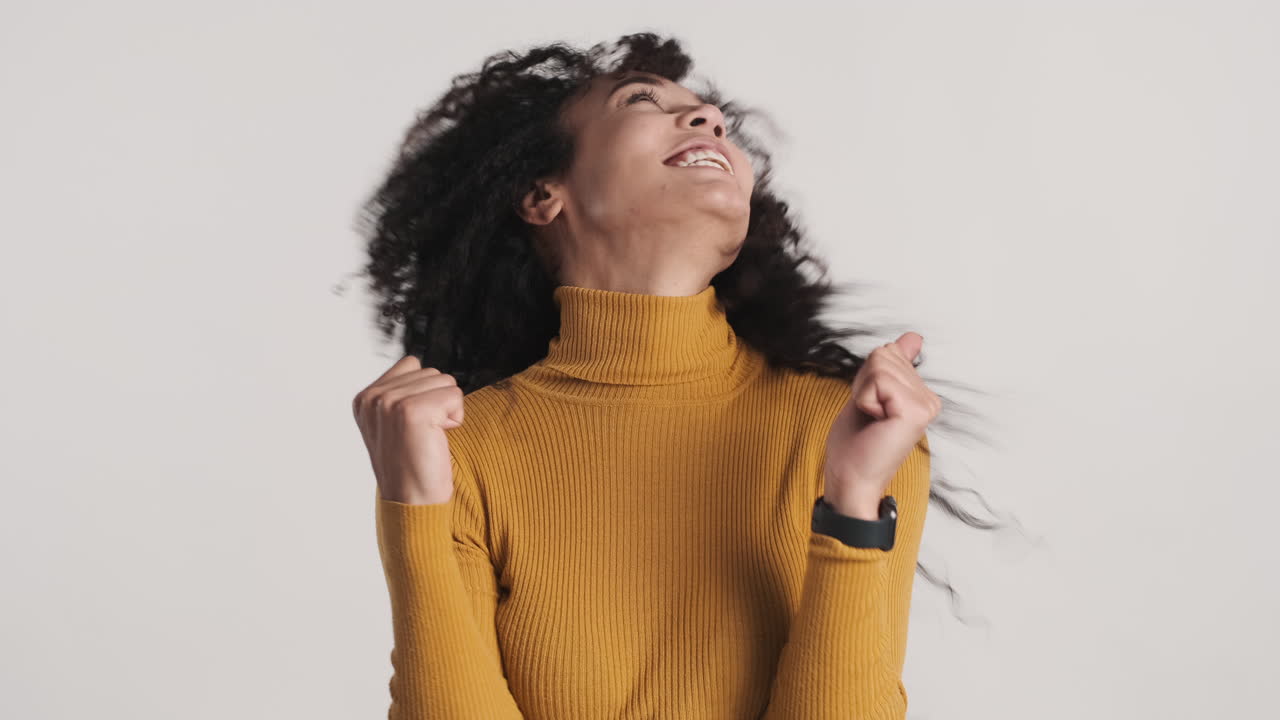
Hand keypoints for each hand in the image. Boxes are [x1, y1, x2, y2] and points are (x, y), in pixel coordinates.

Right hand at [352, 355, 465, 504]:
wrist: (411, 502)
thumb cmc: (410, 464)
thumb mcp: (391, 424)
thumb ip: (398, 392)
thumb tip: (417, 364)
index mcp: (364, 398)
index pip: (412, 365)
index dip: (424, 394)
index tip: (412, 426)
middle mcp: (373, 397)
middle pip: (431, 372)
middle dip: (437, 401)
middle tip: (423, 435)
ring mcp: (390, 402)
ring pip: (445, 381)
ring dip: (447, 410)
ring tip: (429, 437)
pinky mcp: (411, 411)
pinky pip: (455, 395)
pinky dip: (455, 418)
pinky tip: (438, 439)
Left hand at [822, 332, 940, 518]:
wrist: (850, 478)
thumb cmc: (856, 443)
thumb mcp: (871, 393)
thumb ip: (894, 366)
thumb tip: (914, 337)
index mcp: (921, 394)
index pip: (890, 351)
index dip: (867, 376)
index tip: (870, 406)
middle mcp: (929, 399)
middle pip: (884, 355)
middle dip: (864, 382)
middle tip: (868, 414)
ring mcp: (925, 405)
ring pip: (880, 365)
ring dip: (863, 391)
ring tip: (871, 418)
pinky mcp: (915, 411)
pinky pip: (879, 380)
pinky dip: (864, 398)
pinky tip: (874, 421)